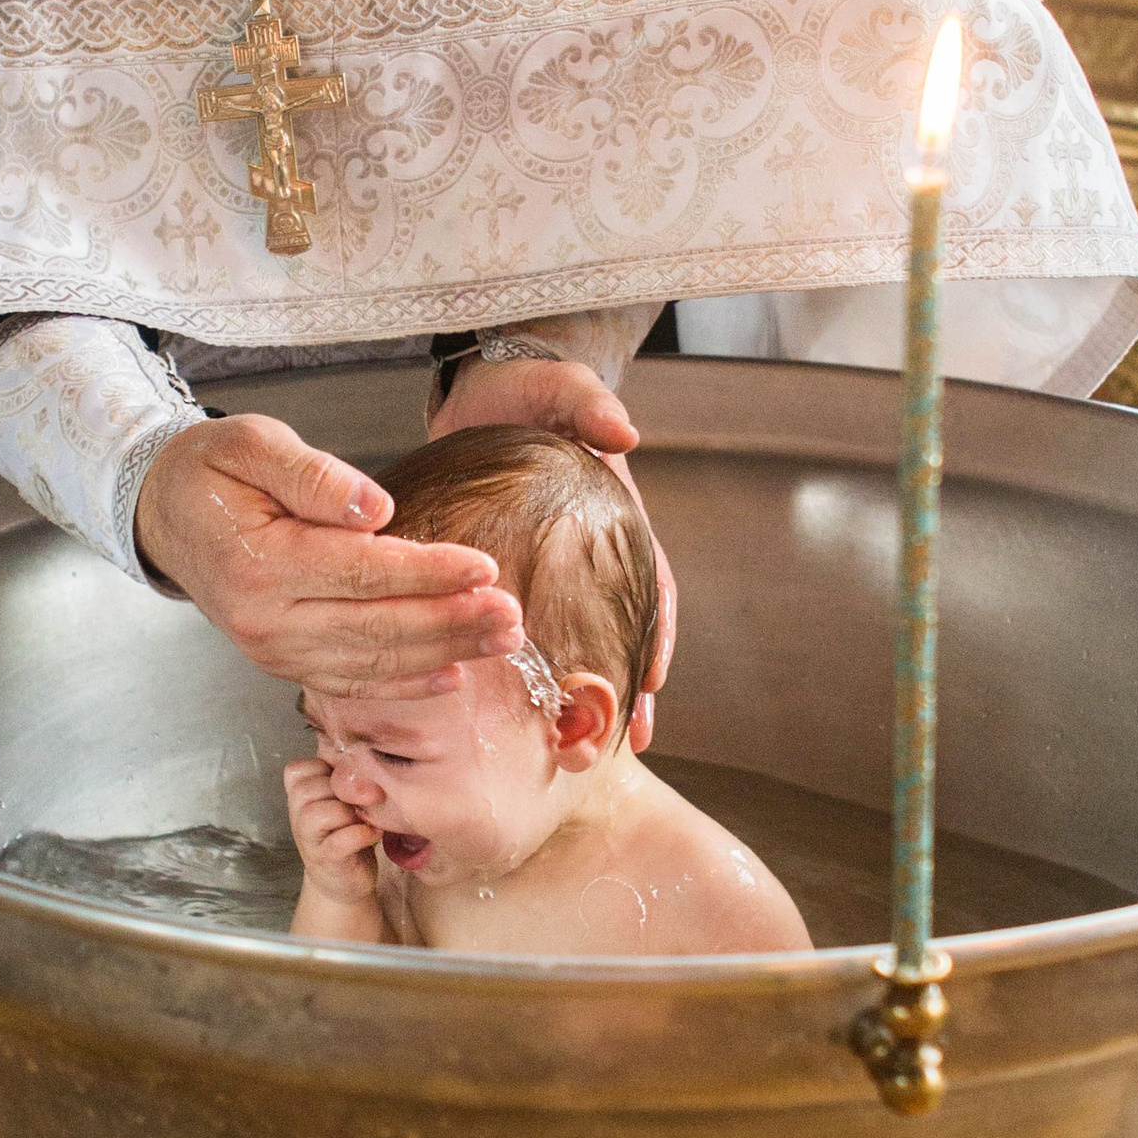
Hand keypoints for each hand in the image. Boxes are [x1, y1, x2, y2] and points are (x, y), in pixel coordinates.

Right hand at [137, 412, 522, 686]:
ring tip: (500, 639)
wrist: (165, 515)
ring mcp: (273, 650)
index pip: (359, 573)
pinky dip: (402, 683)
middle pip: (374, 629)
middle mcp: (265, 621)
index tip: (483, 567)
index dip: (426, 574)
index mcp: (259, 565)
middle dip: (449, 623)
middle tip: (510, 615)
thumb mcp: (251, 444)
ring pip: (370, 663)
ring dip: (441, 653)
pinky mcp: (283, 662)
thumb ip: (314, 474)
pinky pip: (349, 682)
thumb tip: (378, 508)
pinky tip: (450, 674)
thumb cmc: (212, 472)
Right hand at [285, 755, 387, 938]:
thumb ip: (343, 774)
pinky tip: (372, 834)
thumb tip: (364, 745)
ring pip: (320, 813)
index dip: (326, 771)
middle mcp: (297, 814)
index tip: (345, 783)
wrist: (345, 879)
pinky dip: (361, 834)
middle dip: (343, 791)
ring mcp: (308, 839)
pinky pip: (341, 840)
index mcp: (299, 794)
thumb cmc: (347, 829)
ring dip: (349, 813)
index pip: (299, 768)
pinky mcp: (326, 859)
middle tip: (364, 801)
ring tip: (365, 818)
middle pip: (311, 788)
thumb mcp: (342, 797)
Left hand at [434, 353, 676, 749]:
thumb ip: (589, 402)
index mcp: (617, 521)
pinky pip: (514, 626)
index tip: (653, 680)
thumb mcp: (562, 387)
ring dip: (577, 692)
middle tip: (614, 743)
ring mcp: (549, 569)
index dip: (657, 634)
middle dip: (622, 688)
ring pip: (573, 640)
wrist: (481, 389)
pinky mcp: (503, 572)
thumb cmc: (529, 390)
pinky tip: (505, 710)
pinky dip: (517, 668)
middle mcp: (590, 556)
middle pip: (620, 631)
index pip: (651, 582)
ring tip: (571, 750)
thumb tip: (623, 431)